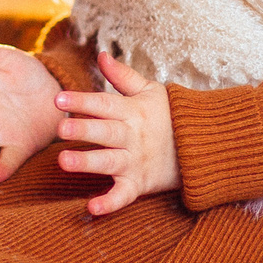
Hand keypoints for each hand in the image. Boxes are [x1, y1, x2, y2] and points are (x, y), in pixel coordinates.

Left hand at [53, 49, 175, 216]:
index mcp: (133, 111)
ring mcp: (136, 161)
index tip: (58, 98)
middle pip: (106, 132)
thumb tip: (101, 54)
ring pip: (110, 161)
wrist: (205, 145)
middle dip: (84, 129)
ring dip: (87, 162)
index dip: (81, 100)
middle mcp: (133, 136)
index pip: (104, 104)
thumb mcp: (150, 90)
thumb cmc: (171, 115)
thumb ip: (123, 75)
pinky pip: (124, 195)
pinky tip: (92, 208)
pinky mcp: (140, 184)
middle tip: (60, 129)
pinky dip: (110, 203)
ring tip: (63, 161)